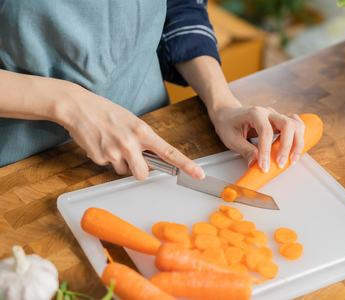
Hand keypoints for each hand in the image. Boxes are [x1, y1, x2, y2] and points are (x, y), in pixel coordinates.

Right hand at [55, 84, 204, 179]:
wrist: (78, 106)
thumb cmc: (107, 112)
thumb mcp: (131, 121)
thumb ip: (143, 140)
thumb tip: (151, 159)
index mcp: (143, 132)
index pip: (169, 152)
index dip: (186, 165)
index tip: (198, 174)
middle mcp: (131, 144)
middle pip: (143, 173)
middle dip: (139, 170)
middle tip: (131, 156)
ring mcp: (114, 152)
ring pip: (124, 170)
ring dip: (120, 162)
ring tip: (111, 143)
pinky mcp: (100, 158)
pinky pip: (108, 166)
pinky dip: (105, 158)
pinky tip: (100, 143)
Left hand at [209, 102, 304, 171]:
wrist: (227, 113)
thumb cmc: (228, 124)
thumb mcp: (231, 139)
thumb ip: (245, 150)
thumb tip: (256, 164)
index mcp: (254, 113)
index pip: (265, 132)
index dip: (266, 151)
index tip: (264, 166)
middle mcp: (268, 112)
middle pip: (287, 125)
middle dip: (287, 146)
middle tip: (280, 164)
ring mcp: (275, 116)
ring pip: (295, 124)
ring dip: (297, 142)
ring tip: (292, 159)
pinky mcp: (279, 121)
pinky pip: (295, 126)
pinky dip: (299, 137)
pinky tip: (295, 149)